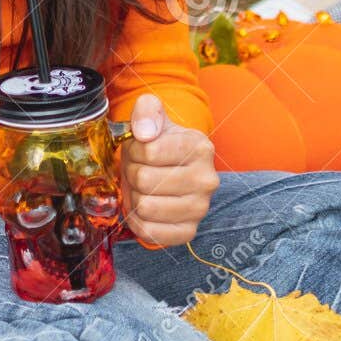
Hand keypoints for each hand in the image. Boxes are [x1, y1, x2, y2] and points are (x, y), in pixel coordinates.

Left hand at [119, 94, 219, 247]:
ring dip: (134, 196)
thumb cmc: (156, 144)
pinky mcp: (188, 232)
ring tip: (143, 187)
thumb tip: (144, 132)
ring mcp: (200, 208)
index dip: (134, 150)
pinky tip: (145, 208)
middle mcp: (207, 180)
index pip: (148, 151)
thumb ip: (147, 109)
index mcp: (200, 147)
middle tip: (140, 169)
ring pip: (145, 207)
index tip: (140, 149)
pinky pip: (149, 231)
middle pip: (144, 180)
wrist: (164, 170)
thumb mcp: (151, 116)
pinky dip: (138, 220)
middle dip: (133, 173)